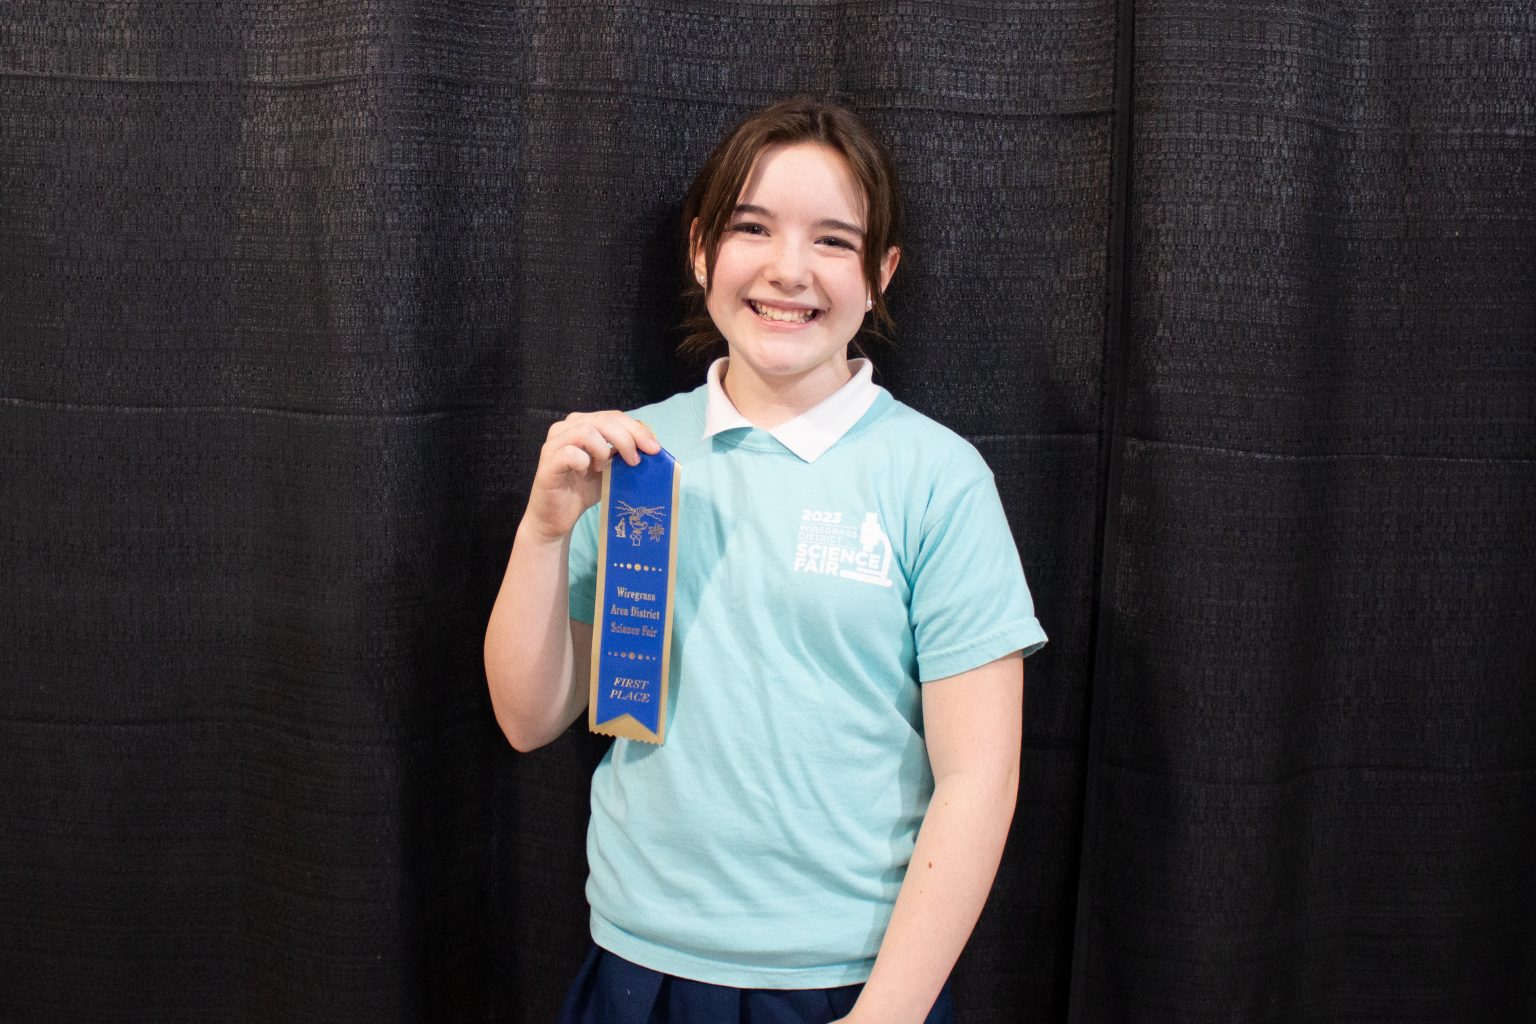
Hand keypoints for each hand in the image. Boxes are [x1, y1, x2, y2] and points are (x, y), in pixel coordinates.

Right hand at [522, 411, 658, 541]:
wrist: (556, 517)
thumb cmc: (582, 489)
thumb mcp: (610, 468)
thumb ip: (623, 453)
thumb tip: (650, 446)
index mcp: (582, 424)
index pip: (614, 416)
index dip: (636, 429)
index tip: (654, 448)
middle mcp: (565, 428)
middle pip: (604, 420)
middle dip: (627, 438)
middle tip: (637, 461)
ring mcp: (554, 443)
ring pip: (587, 431)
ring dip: (603, 450)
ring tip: (605, 469)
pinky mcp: (548, 462)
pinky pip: (571, 453)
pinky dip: (584, 463)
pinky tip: (585, 473)